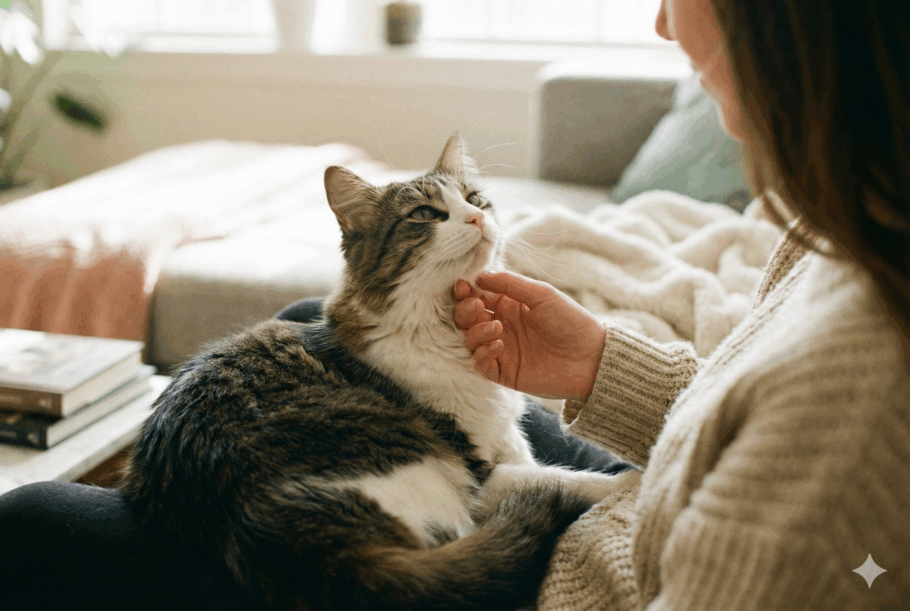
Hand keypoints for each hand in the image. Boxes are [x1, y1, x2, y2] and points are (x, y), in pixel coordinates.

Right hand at [453, 272, 605, 399]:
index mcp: (509, 305)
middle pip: (467, 318)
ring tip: (497, 327)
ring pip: (470, 340)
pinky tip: (498, 345)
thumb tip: (479, 276)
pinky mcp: (504, 372)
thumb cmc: (571, 321)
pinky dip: (482, 353)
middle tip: (478, 306)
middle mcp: (501, 326)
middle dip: (466, 310)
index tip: (464, 287)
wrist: (591, 357)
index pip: (477, 296)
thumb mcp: (541, 294)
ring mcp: (501, 350)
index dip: (466, 291)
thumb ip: (510, 283)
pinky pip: (480, 364)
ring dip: (476, 331)